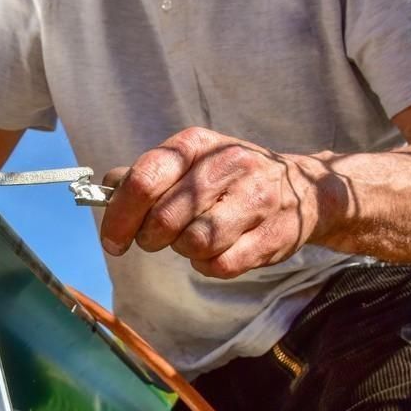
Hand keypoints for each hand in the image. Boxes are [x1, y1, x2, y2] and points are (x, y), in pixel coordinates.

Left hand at [100, 127, 325, 278]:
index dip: (119, 216)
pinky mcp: (272, 236)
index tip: (112, 241)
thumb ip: (146, 174)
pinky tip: (217, 251)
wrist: (305, 190)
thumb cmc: (230, 178)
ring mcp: (254, 199)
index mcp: (197, 144)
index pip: (144, 180)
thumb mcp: (190, 162)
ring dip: (184, 250)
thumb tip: (106, 188)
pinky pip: (220, 265)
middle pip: (164, 218)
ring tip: (193, 238)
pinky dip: (209, 265)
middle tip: (156, 239)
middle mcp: (227, 165)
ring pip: (194, 243)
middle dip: (150, 238)